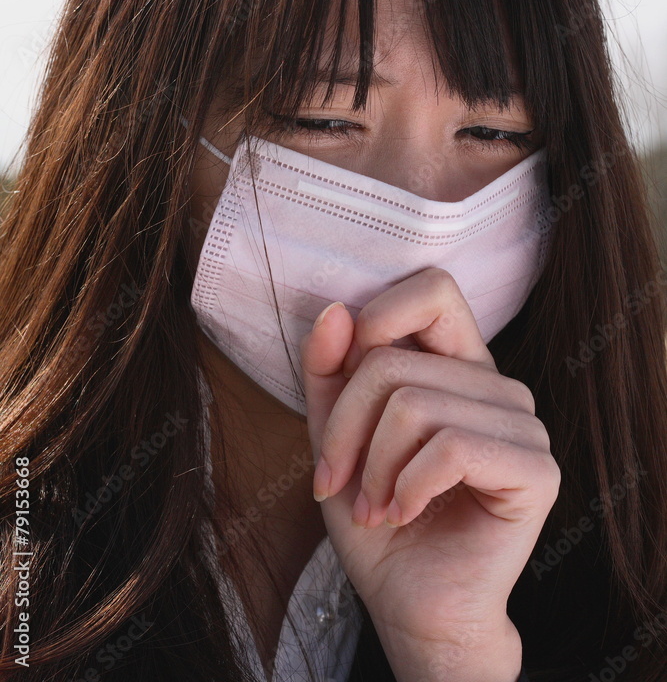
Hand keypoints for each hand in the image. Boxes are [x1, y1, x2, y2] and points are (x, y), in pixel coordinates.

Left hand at [299, 267, 559, 666]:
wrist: (410, 603)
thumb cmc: (375, 515)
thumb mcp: (335, 434)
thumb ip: (330, 371)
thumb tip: (337, 310)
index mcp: (458, 364)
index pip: (431, 289)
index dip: (378, 318)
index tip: (344, 378)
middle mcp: (497, 385)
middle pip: (393, 362)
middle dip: (344, 428)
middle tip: (339, 479)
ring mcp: (522, 425)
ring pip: (414, 405)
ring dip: (374, 468)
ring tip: (376, 505)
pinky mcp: (535, 469)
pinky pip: (449, 448)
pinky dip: (407, 487)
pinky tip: (404, 513)